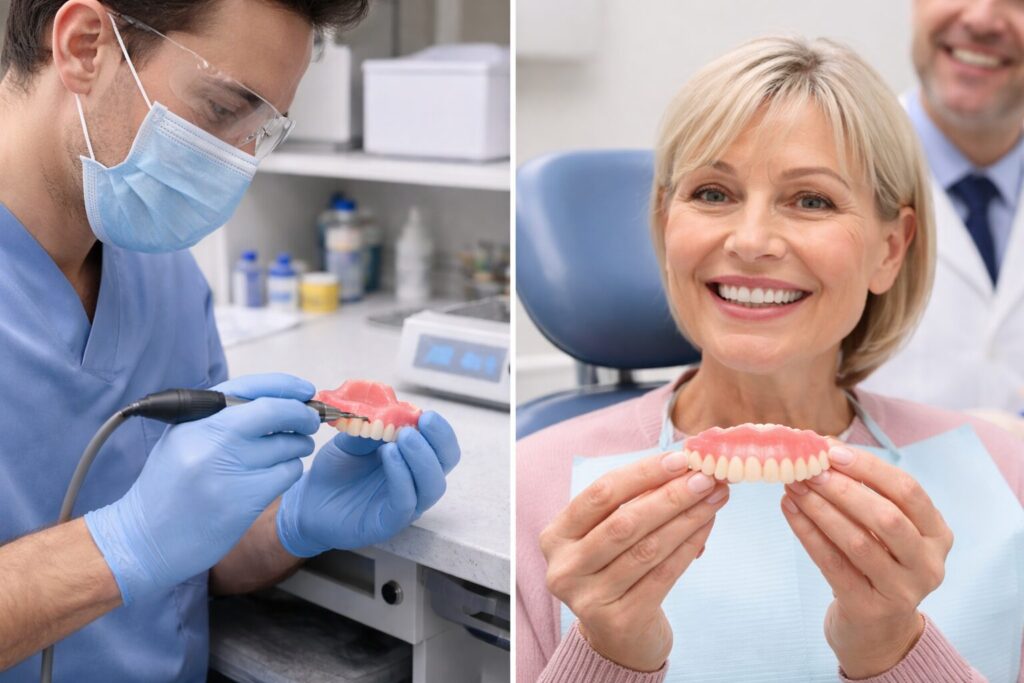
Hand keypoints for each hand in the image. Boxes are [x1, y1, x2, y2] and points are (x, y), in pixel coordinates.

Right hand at [84, 374, 319, 603]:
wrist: (144, 539)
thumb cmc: (168, 487)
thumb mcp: (184, 437)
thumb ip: (223, 416)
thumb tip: (277, 399)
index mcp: (195, 418)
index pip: (250, 387)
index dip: (285, 385)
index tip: (305, 391)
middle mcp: (211, 439)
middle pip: (277, 412)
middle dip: (302, 415)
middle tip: (309, 421)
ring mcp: (228, 470)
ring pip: (289, 445)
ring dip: (297, 447)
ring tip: (285, 454)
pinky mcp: (244, 500)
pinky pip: (287, 473)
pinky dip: (289, 471)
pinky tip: (274, 477)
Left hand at [276, 411, 459, 556]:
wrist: (308, 500)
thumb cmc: (336, 470)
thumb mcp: (352, 440)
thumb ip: (371, 426)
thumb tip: (390, 410)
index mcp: (413, 461)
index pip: (442, 447)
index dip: (441, 431)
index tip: (427, 414)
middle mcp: (416, 483)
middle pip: (445, 464)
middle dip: (438, 440)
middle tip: (422, 421)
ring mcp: (404, 506)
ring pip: (432, 486)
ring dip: (422, 458)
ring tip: (403, 437)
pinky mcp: (387, 523)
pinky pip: (405, 502)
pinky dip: (401, 477)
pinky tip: (388, 455)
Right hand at [540, 451, 728, 672]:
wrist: (617, 638)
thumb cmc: (615, 571)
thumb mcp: (609, 535)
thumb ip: (635, 502)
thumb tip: (684, 466)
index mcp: (556, 536)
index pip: (600, 494)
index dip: (642, 473)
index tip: (681, 459)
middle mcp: (565, 567)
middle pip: (624, 521)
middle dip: (670, 495)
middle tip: (706, 477)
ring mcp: (588, 598)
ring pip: (646, 548)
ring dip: (686, 518)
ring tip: (714, 498)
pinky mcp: (619, 620)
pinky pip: (662, 575)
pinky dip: (688, 546)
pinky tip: (706, 527)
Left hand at [781, 441, 952, 678]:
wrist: (876, 629)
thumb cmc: (875, 563)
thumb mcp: (884, 529)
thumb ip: (863, 491)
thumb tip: (821, 446)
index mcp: (936, 533)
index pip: (908, 491)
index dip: (868, 467)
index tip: (830, 451)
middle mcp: (928, 563)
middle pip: (886, 517)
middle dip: (842, 489)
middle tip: (806, 469)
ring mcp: (902, 590)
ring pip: (858, 542)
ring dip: (820, 509)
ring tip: (792, 486)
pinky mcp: (870, 609)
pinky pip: (834, 564)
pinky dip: (808, 533)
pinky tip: (790, 511)